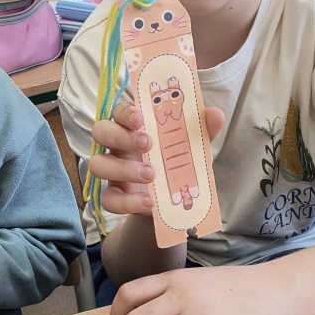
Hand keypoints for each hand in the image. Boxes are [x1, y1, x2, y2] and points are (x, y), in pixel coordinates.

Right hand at [90, 102, 224, 216]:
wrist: (173, 203)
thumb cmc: (176, 164)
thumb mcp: (192, 147)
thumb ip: (201, 130)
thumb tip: (216, 114)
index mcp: (132, 128)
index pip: (118, 112)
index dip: (125, 112)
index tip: (141, 118)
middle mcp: (117, 146)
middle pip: (100, 131)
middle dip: (120, 136)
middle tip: (147, 144)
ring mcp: (112, 172)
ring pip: (98, 164)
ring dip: (122, 169)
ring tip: (151, 175)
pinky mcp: (115, 196)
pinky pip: (108, 199)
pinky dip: (127, 201)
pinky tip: (149, 203)